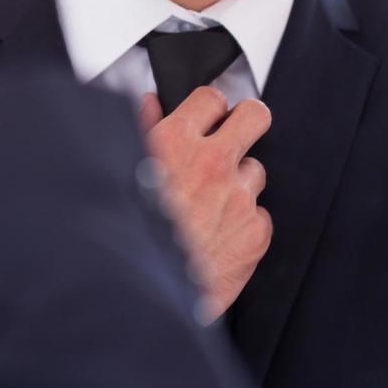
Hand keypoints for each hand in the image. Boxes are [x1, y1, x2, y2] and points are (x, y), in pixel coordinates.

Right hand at [139, 88, 271, 321]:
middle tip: (236, 134)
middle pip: (255, 117)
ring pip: (255, 172)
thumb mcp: (128, 169)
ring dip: (238, 183)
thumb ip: (143, 129)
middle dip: (247, 121)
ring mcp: (239, 198)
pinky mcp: (256, 232)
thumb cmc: (129, 231)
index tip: (207, 118)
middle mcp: (213, 164)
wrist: (144, 289)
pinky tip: (217, 235)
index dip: (209, 107)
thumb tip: (150, 103)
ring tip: (209, 205)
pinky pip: (260, 215)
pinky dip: (243, 223)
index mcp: (176, 142)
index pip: (212, 98)